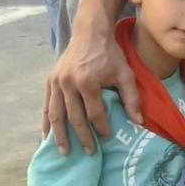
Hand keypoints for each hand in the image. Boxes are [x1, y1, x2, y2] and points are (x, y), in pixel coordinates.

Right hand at [44, 16, 136, 152]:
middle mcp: (68, 83)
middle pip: (74, 117)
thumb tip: (138, 122)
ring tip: (64, 151)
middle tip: (89, 152)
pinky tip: (47, 135)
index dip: (101, 127)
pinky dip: (46, 122)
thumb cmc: (109, 54)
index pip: (94, 112)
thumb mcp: (125, 73)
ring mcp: (56, 82)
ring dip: (59, 135)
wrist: (89, 33)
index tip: (107, 138)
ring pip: (55, 114)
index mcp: (87, 81)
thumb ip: (131, 98)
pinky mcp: (50, 80)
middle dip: (82, 137)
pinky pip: (46, 105)